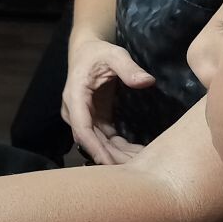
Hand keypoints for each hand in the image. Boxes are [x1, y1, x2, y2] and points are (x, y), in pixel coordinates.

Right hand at [61, 38, 153, 164]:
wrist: (86, 52)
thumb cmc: (99, 52)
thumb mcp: (114, 54)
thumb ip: (128, 67)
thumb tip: (147, 81)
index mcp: (75, 95)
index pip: (82, 127)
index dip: (95, 147)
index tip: (109, 163)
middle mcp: (75, 110)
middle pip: (90, 140)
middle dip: (110, 156)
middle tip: (135, 169)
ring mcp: (83, 117)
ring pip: (98, 142)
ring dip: (116, 154)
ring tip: (141, 164)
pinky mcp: (93, 120)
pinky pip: (104, 138)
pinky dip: (118, 148)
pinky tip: (137, 155)